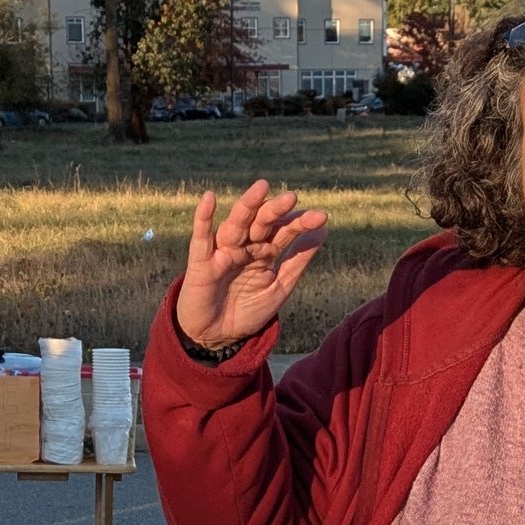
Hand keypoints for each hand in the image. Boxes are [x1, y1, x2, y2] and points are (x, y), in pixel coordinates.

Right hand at [176, 181, 328, 351]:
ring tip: (261, 187)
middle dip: (276, 210)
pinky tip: (209, 198)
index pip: (285, 230)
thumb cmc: (247, 311)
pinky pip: (201, 237)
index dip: (301, 223)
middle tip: (291, 197)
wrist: (217, 337)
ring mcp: (223, 251)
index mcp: (266, 251)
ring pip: (236, 225)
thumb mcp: (280, 287)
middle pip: (261, 222)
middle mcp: (245, 246)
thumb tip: (323, 231)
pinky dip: (203, 217)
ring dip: (247, 205)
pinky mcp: (201, 261)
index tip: (321, 218)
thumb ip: (298, 260)